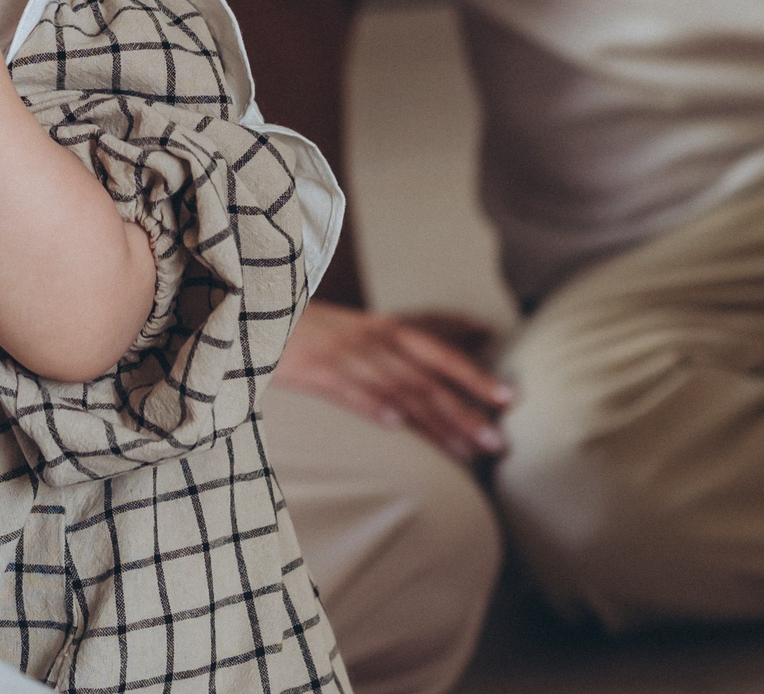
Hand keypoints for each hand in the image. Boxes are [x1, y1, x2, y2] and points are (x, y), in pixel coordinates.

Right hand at [273, 300, 512, 462]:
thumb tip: (424, 385)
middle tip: (497, 442)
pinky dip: (372, 405)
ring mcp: (342, 354)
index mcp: (382, 329)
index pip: (439, 354)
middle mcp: (370, 340)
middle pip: (427, 378)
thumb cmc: (306, 329)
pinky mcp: (312, 369)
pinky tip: (395, 426)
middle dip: (465, 411)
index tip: (508, 398)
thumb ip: (389, 351)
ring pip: (398, 390)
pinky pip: (348, 389)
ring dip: (434, 422)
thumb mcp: (353, 331)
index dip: (474, 375)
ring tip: (464, 452)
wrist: (255, 310)